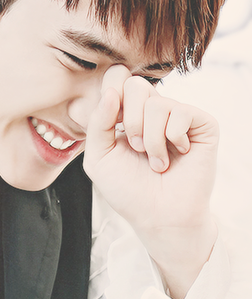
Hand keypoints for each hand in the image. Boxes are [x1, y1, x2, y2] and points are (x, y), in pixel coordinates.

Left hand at [83, 66, 218, 298]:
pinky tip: (177, 154)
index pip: (116, 81)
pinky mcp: (201, 124)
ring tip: (156, 161)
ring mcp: (178, 115)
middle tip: (135, 147)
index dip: (111, 99)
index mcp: (126, 114)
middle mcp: (152, 111)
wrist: (159, 217)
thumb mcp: (98, 157)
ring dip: (151, 139)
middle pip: (135, 85)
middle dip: (129, 120)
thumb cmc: (128, 190)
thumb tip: (111, 91)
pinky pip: (181, 112)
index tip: (114, 128)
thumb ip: (97, 123)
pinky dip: (172, 139)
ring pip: (157, 102)